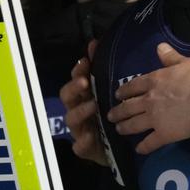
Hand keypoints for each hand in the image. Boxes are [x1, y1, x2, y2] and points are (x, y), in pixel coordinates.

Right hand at [60, 40, 107, 165]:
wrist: (120, 147)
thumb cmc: (113, 114)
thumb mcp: (111, 90)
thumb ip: (103, 68)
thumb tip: (96, 41)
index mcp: (85, 96)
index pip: (77, 79)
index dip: (78, 70)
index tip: (85, 61)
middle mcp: (79, 110)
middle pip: (68, 97)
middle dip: (74, 88)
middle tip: (84, 81)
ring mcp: (80, 129)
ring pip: (72, 119)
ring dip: (81, 111)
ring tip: (93, 105)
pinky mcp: (86, 148)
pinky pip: (80, 146)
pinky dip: (83, 142)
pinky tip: (89, 136)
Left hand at [107, 43, 189, 154]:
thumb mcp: (186, 62)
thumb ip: (170, 57)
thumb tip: (160, 46)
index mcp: (153, 81)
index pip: (132, 86)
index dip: (123, 91)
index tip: (118, 95)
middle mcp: (149, 101)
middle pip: (128, 107)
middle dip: (118, 112)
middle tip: (111, 116)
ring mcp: (154, 119)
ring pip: (133, 125)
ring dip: (124, 127)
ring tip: (119, 129)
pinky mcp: (164, 134)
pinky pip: (150, 143)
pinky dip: (143, 147)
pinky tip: (139, 149)